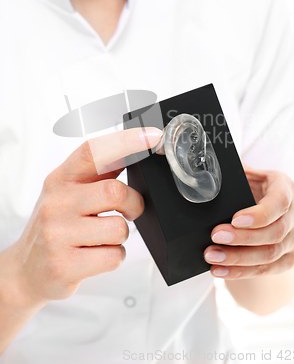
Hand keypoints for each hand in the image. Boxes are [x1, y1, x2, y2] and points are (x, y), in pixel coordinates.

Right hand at [5, 127, 161, 305]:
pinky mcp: (64, 265)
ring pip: (119, 228)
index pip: (93, 152)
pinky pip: (113, 257)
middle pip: (115, 191)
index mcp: (60, 179)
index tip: (152, 136)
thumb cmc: (56, 228)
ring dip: (121, 236)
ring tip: (103, 238)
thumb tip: (135, 152)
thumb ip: (97, 175)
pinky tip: (97, 255)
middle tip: (129, 211)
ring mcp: (57, 234)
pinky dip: (115, 257)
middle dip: (134, 204)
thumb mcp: (68, 194)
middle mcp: (56, 203)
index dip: (125, 141)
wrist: (25, 272)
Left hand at [204, 164, 293, 279]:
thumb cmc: (247, 187)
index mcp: (283, 187)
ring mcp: (293, 238)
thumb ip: (229, 171)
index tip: (234, 219)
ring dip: (238, 258)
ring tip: (211, 255)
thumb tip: (204, 169)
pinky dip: (240, 272)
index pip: (279, 202)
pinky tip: (219, 270)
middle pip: (275, 232)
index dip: (259, 214)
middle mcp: (293, 213)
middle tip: (215, 236)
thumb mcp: (242, 174)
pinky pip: (265, 270)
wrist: (261, 209)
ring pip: (270, 254)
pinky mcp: (286, 258)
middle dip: (242, 237)